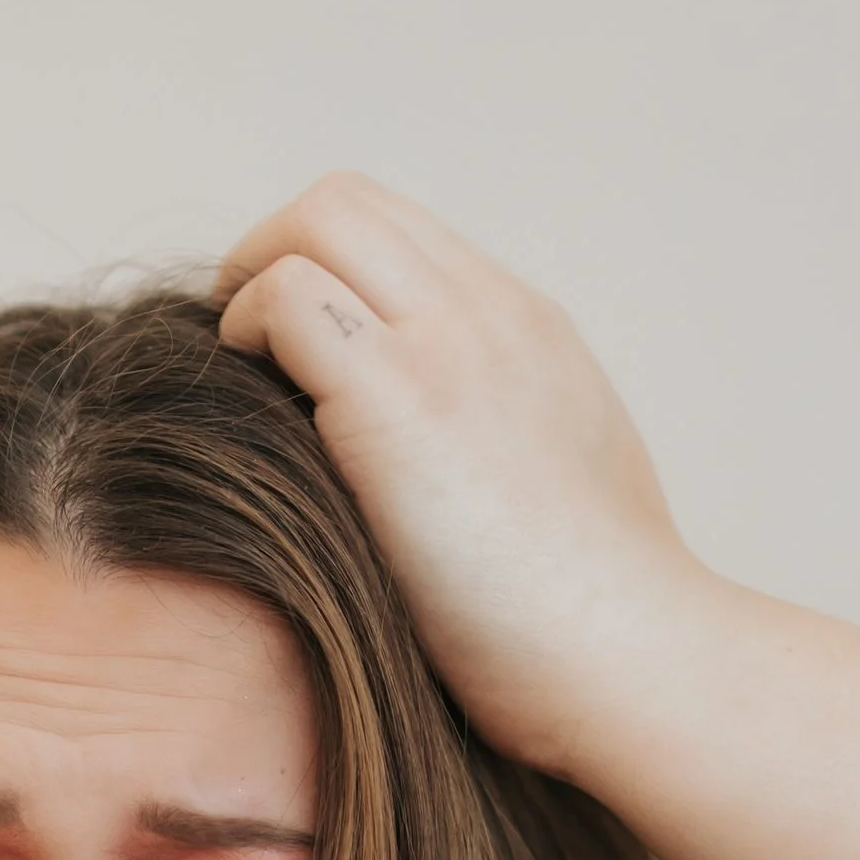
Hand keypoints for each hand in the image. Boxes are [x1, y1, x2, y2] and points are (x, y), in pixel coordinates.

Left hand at [218, 173, 706, 775]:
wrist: (626, 657)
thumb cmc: (589, 625)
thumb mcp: (561, 494)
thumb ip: (506, 447)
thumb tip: (450, 477)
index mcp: (530, 332)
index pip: (403, 234)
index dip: (325, 269)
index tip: (288, 348)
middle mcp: (490, 314)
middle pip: (348, 201)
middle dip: (268, 251)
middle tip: (236, 340)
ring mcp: (448, 345)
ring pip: (315, 222)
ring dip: (247, 284)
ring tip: (233, 372)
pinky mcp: (397, 398)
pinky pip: (287, 298)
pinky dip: (246, 333)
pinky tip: (248, 412)